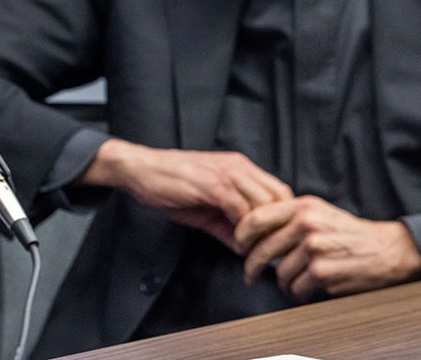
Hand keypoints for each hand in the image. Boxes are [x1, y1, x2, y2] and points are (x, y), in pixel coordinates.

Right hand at [80, 139, 292, 251]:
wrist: (139, 169)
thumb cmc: (168, 184)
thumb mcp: (205, 206)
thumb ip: (228, 225)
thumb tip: (246, 250)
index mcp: (239, 168)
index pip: (280, 191)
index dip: (281, 218)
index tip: (274, 241)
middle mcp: (239, 167)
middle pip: (280, 198)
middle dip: (277, 227)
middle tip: (268, 251)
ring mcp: (227, 175)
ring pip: (265, 205)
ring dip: (262, 233)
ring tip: (253, 251)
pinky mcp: (213, 186)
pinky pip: (242, 212)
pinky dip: (243, 232)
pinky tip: (237, 244)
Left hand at [235, 195, 420, 301]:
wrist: (389, 250)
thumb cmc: (349, 232)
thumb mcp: (319, 211)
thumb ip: (289, 216)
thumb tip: (253, 228)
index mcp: (302, 206)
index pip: (256, 218)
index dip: (241, 235)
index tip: (239, 246)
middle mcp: (306, 224)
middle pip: (262, 249)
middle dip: (251, 266)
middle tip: (249, 275)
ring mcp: (314, 248)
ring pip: (280, 273)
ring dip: (283, 283)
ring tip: (291, 284)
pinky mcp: (323, 272)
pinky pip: (297, 288)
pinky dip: (298, 293)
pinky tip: (305, 291)